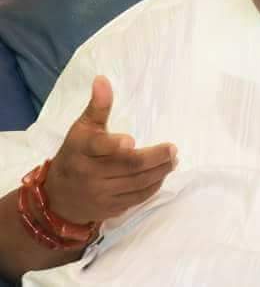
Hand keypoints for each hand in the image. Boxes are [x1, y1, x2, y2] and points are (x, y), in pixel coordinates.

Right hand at [44, 76, 176, 223]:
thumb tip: (103, 79)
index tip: (130, 141)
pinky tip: (162, 175)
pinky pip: (135, 199)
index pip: (97, 147)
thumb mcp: (82, 129)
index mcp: (82, 150)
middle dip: (154, 158)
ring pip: (136, 184)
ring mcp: (101, 195)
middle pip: (127, 168)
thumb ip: (97, 107)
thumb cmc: (75, 155)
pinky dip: (152, 187)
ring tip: (173, 160)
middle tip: (173, 149)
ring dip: (159, 172)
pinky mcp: (110, 209)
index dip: (113, 145)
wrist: (58, 198)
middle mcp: (90, 174)